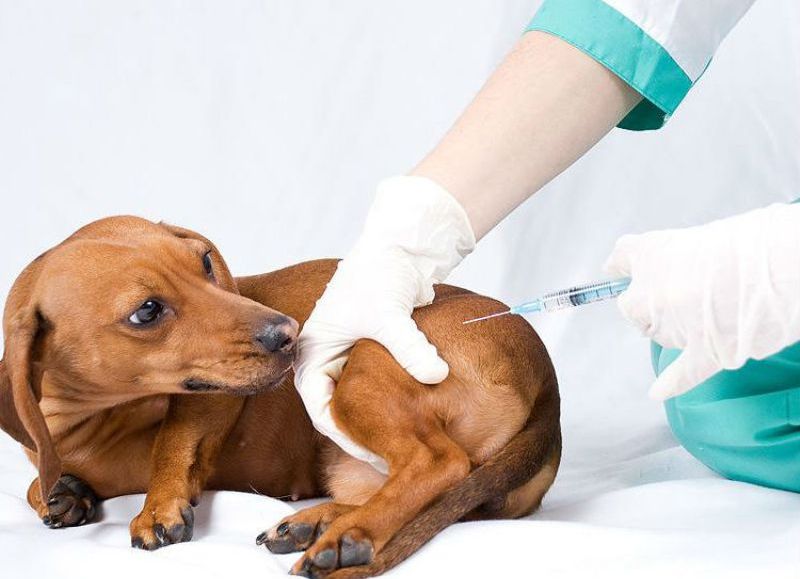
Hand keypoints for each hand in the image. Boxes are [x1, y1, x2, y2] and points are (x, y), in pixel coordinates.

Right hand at [294, 176, 474, 466]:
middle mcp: (325, 359)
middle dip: (363, 434)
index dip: (346, 434)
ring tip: (402, 445)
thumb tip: (436, 376)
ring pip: (360, 403)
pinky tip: (413, 421)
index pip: (320, 408)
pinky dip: (392, 405)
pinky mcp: (372, 356)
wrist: (401, 249)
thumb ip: (410, 348)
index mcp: (311, 352)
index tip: (376, 451)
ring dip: (378, 422)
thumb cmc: (380, 274)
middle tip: (391, 459)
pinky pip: (378, 390)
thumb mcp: (389, 315)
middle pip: (339, 411)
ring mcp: (348, 358)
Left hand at [605, 203, 799, 399]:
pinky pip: (681, 373)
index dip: (623, 265)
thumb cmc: (756, 240)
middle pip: (631, 306)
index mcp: (653, 253)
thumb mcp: (707, 235)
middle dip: (646, 305)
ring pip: (657, 335)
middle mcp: (652, 292)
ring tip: (709, 313)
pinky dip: (671, 383)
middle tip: (678, 296)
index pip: (621, 259)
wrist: (787, 264)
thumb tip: (686, 270)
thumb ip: (683, 256)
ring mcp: (674, 325)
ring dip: (672, 329)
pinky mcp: (703, 352)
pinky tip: (657, 392)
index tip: (619, 268)